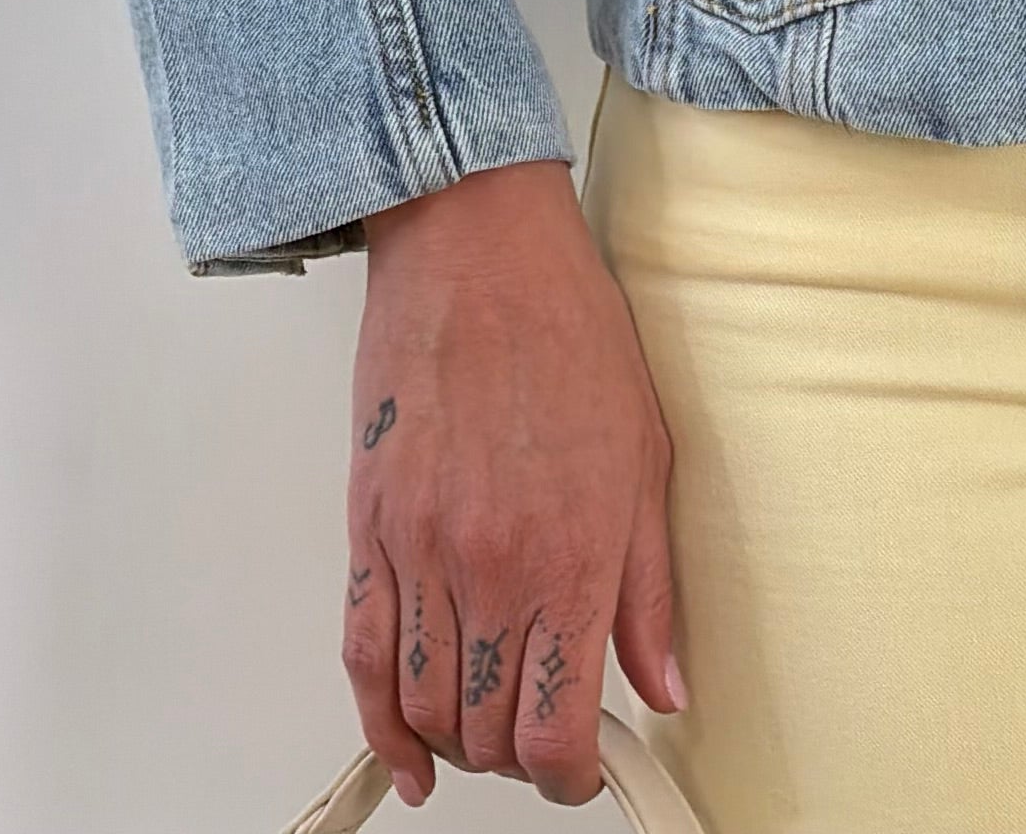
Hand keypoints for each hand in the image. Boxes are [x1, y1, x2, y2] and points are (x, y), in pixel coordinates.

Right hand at [340, 158, 685, 806]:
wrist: (478, 248)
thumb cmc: (569, 330)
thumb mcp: (648, 457)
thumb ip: (651, 589)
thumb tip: (664, 685)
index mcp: (572, 554)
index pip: (556, 731)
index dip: (570, 776)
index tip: (585, 767)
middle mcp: (492, 567)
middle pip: (487, 732)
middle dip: (517, 759)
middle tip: (543, 738)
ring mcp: (422, 552)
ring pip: (424, 706)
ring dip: (456, 741)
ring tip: (487, 730)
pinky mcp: (370, 529)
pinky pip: (362, 656)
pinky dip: (379, 722)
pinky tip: (406, 751)